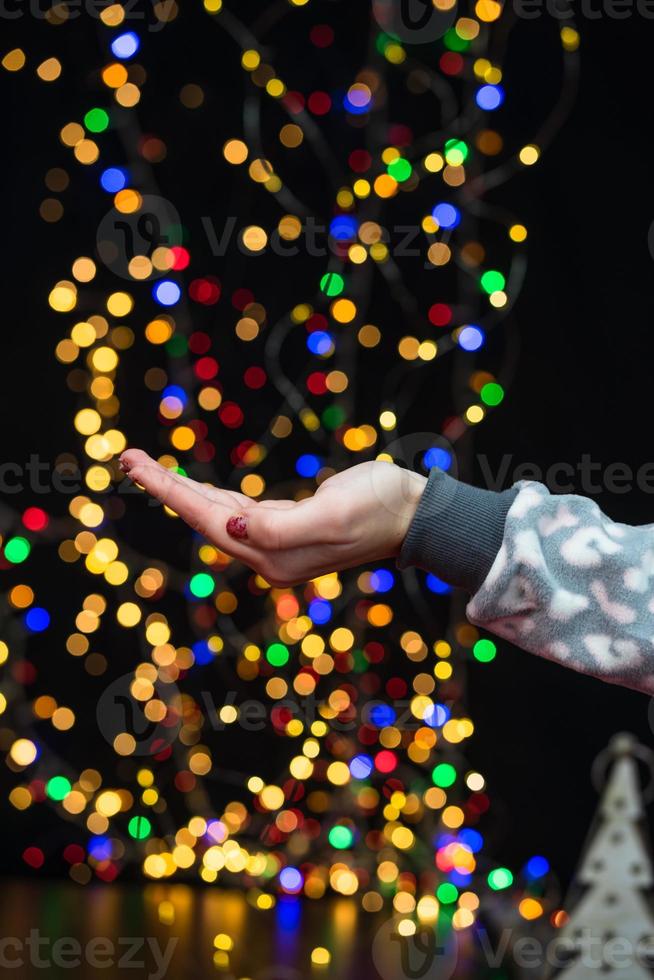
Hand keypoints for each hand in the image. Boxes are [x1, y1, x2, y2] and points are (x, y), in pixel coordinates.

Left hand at [119, 450, 425, 586]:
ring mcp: (278, 542)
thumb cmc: (379, 508)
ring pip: (216, 512)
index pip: (207, 520)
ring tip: (146, 467)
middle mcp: (269, 554)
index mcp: (274, 555)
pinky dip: (210, 494)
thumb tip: (231, 527)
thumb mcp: (331, 514)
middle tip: (127, 458)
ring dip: (182, 489)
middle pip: (203, 517)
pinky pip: (237, 510)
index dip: (169, 491)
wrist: (414, 514)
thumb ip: (277, 527)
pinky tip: (194, 487)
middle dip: (165, 487)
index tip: (134, 465)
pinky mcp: (288, 526)